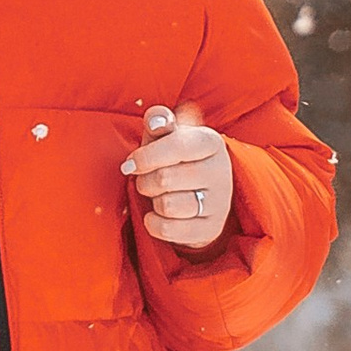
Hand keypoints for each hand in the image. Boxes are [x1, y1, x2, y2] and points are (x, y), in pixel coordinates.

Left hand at [122, 105, 232, 252]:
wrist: (201, 194)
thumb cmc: (176, 159)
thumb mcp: (167, 136)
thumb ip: (158, 121)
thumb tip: (156, 120)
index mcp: (211, 142)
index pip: (176, 146)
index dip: (145, 157)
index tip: (129, 165)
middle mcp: (222, 171)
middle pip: (165, 179)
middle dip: (144, 182)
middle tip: (146, 180)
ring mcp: (220, 202)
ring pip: (167, 206)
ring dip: (153, 202)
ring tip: (159, 196)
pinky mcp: (212, 228)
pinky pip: (169, 230)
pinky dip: (154, 224)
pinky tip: (158, 215)